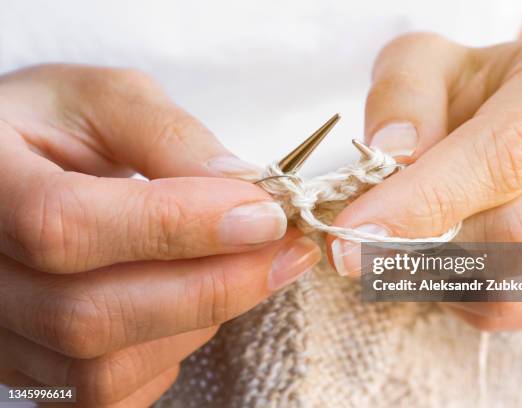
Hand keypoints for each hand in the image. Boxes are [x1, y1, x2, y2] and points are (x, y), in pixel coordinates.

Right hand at [0, 65, 320, 405]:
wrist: (17, 170)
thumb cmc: (56, 126)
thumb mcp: (105, 100)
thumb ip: (169, 136)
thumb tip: (244, 190)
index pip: (67, 225)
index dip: (177, 227)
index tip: (265, 214)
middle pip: (88, 316)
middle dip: (210, 288)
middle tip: (283, 253)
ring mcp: (1, 331)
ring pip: (102, 368)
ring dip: (197, 321)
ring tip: (237, 269)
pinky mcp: (32, 368)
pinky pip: (107, 394)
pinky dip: (169, 355)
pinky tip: (191, 306)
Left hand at [329, 34, 521, 329]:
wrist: (514, 115)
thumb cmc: (468, 90)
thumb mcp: (423, 64)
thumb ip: (403, 95)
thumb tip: (395, 151)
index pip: (504, 155)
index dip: (421, 202)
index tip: (353, 232)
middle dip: (430, 248)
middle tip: (371, 244)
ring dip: (448, 277)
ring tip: (417, 241)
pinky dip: (471, 298)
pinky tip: (451, 262)